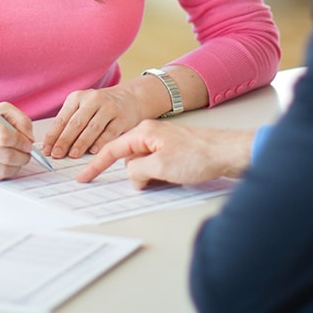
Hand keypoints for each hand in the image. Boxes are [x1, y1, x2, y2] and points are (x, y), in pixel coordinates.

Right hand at [0, 100, 36, 180]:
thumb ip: (19, 119)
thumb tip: (29, 139)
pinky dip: (6, 172)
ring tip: (18, 158)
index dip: (20, 141)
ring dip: (17, 166)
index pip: (2, 136)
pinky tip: (6, 163)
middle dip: (23, 156)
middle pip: (4, 156)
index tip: (27, 143)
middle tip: (27, 153)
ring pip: (1, 170)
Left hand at [42, 81, 153, 158]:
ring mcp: (109, 108)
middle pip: (76, 123)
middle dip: (64, 140)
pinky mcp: (122, 118)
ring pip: (92, 128)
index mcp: (77, 97)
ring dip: (81, 143)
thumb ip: (69, 123)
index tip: (47, 149)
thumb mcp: (82, 108)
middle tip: (57, 154)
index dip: (53, 136)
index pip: (62, 119)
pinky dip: (101, 142)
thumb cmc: (100, 107)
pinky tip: (94, 151)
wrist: (130, 98)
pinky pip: (110, 132)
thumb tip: (53, 146)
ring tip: (72, 155)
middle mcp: (93, 100)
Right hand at [76, 121, 253, 188]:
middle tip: (156, 180)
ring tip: (173, 177)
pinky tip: (175, 178)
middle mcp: (152, 134)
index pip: (112, 149)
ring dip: (151, 177)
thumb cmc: (199, 155)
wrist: (230, 153)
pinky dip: (160, 176)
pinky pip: (158, 167)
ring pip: (144, 166)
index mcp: (144, 131)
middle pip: (129, 160)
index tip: (82, 177)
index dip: (95, 165)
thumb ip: (137, 172)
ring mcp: (164, 143)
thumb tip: (132, 177)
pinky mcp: (175, 153)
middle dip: (135, 175)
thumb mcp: (160, 167)